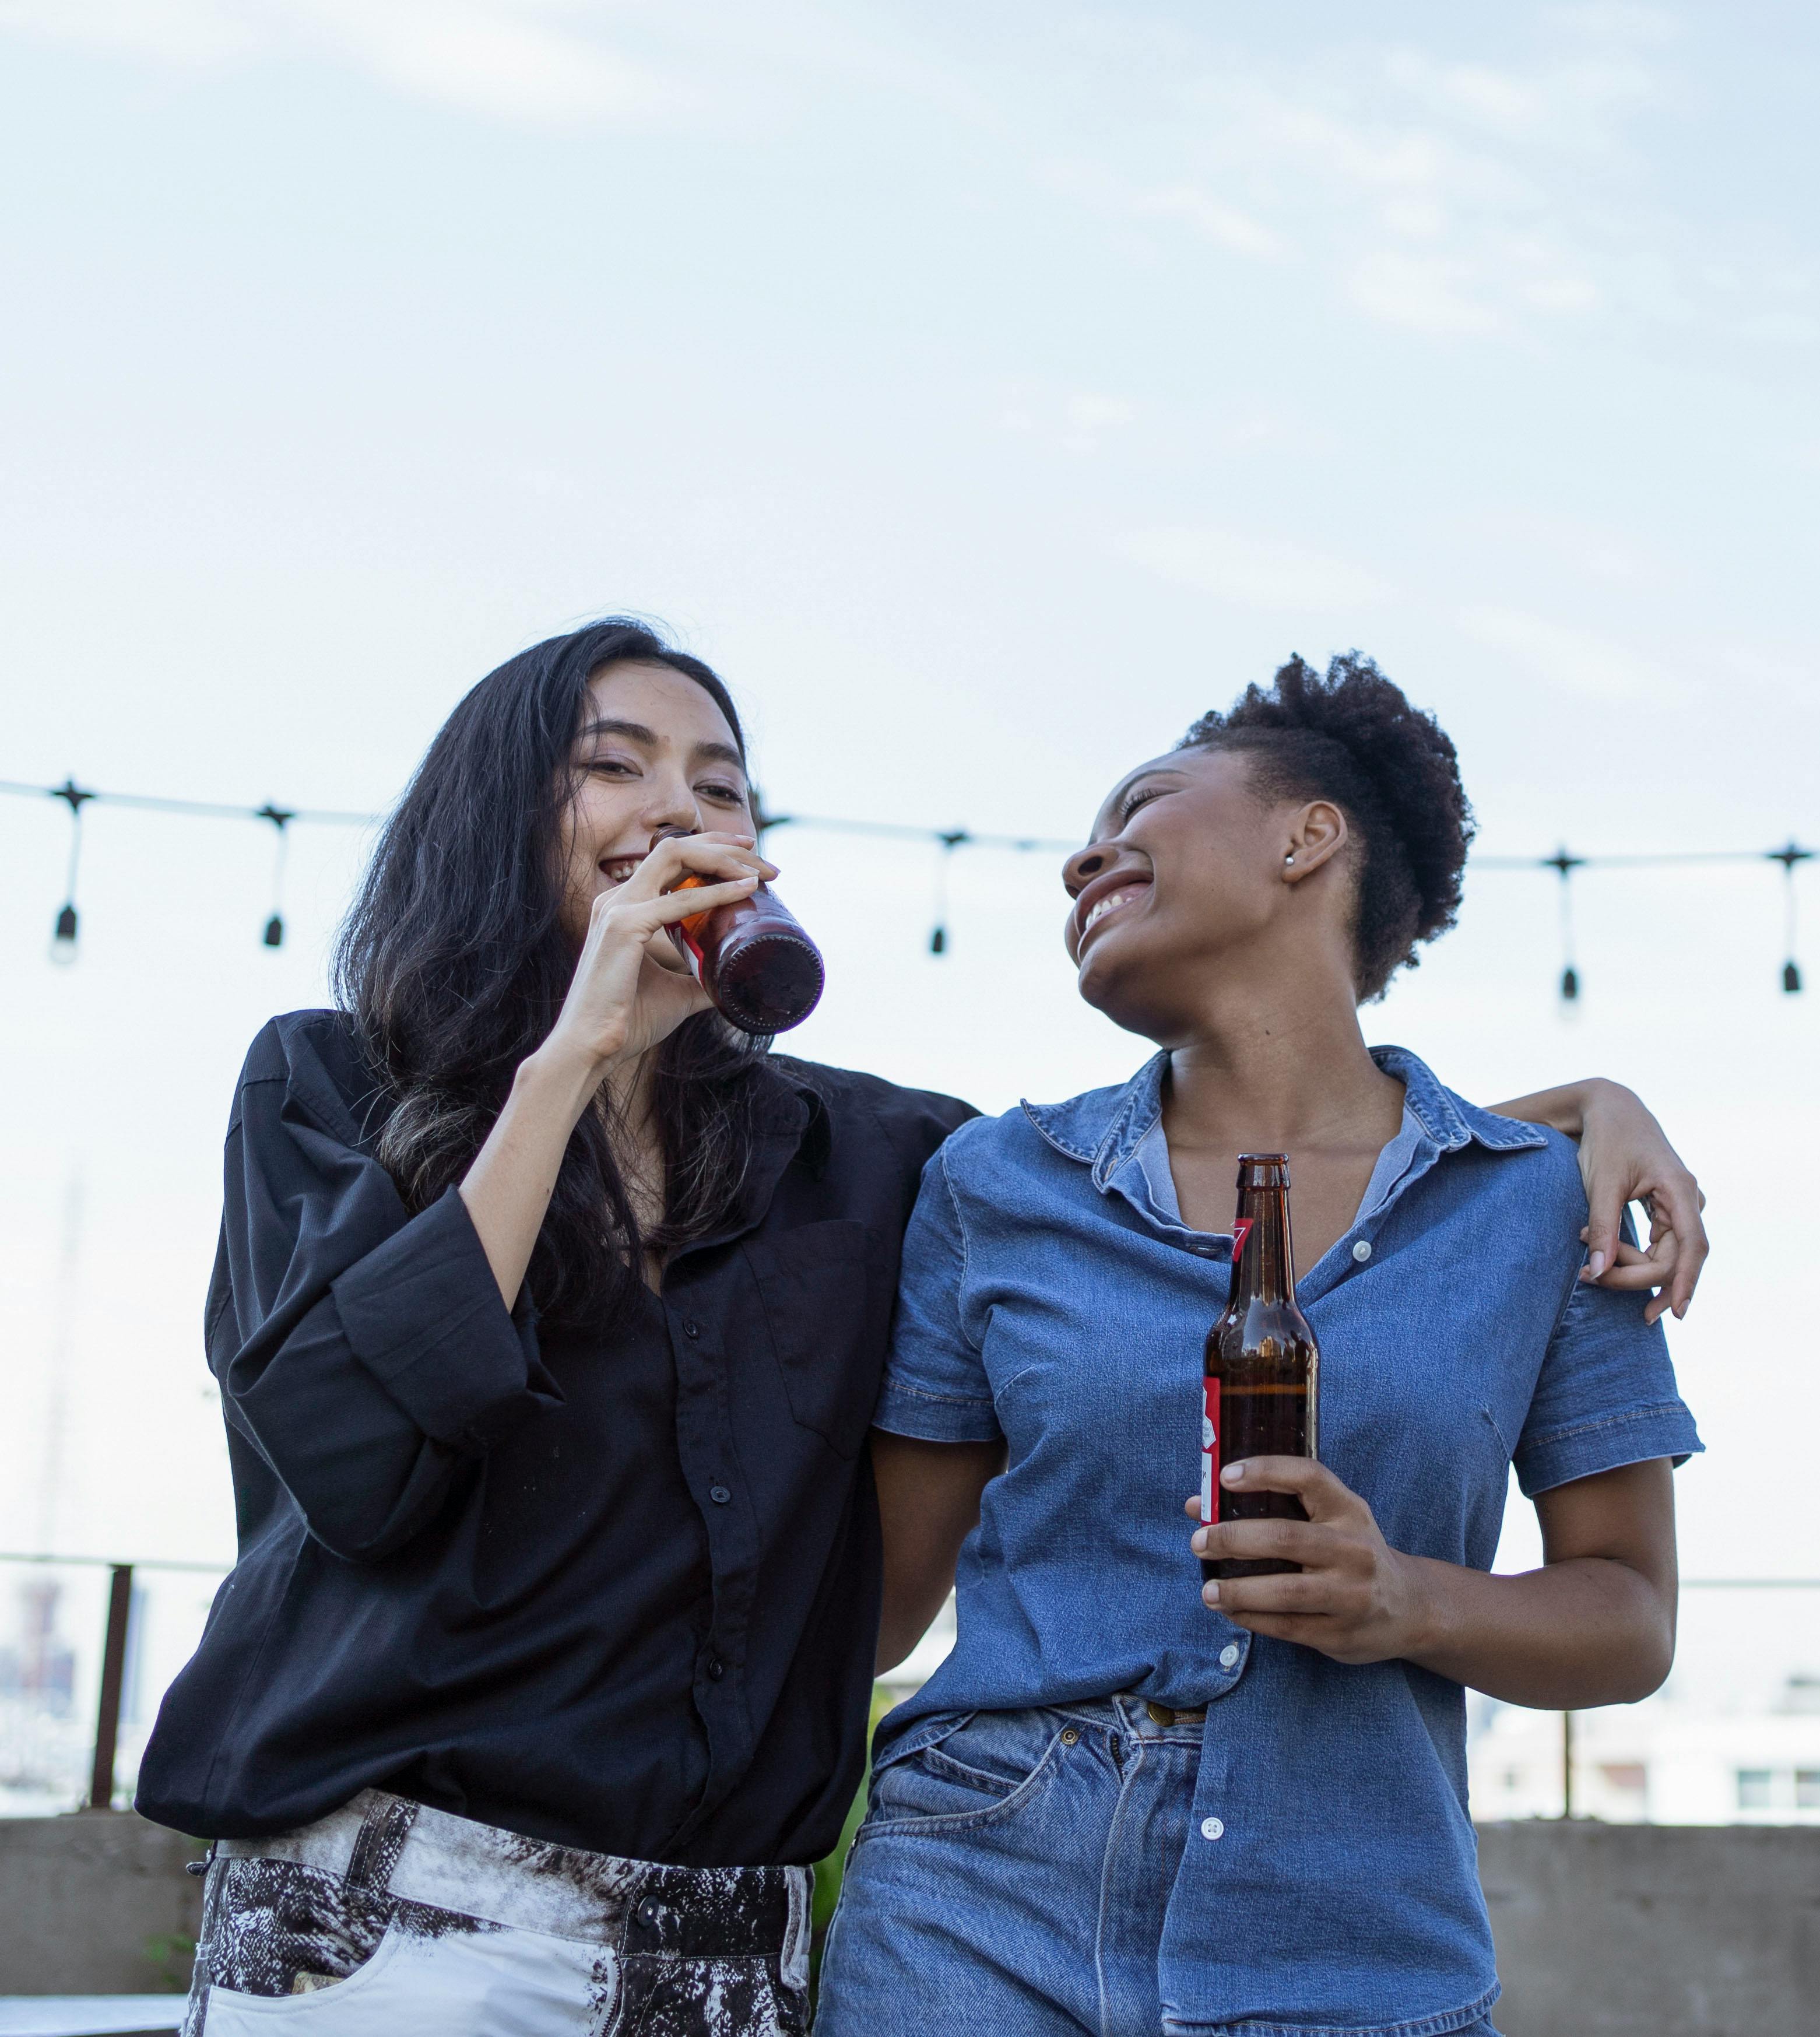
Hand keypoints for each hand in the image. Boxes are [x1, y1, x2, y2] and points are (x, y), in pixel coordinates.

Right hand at [539, 832, 774, 1078]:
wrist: (591, 1048)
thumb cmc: (626, 1021)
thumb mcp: (675, 993)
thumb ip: (700, 981)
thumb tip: (731, 982)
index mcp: (624, 907)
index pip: (671, 861)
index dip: (712, 852)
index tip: (750, 860)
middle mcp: (617, 898)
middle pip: (676, 848)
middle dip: (724, 847)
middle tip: (767, 864)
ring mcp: (617, 908)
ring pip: (675, 856)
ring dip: (722, 858)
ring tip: (760, 872)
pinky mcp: (623, 926)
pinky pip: (678, 900)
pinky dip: (716, 891)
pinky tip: (745, 889)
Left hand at [1185, 1458, 1431, 1665]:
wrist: (1409, 1608)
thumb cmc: (1349, 1553)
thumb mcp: (1326, 1521)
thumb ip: (1268, 1507)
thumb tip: (1197, 1505)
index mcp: (1349, 1510)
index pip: (1309, 1477)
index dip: (1265, 1471)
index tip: (1224, 1476)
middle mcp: (1354, 1549)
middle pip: (1285, 1537)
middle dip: (1233, 1539)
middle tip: (1198, 1541)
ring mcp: (1351, 1594)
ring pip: (1285, 1591)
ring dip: (1238, 1590)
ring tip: (1207, 1590)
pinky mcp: (1342, 1633)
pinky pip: (1287, 1627)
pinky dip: (1251, 1619)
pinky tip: (1230, 1611)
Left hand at [1573, 1081, 1706, 1323]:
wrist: (1610, 1109)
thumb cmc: (1606, 1141)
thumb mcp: (1600, 1184)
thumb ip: (1601, 1228)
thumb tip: (1599, 1271)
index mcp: (1679, 1189)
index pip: (1692, 1246)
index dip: (1686, 1282)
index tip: (1676, 1313)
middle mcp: (1688, 1200)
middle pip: (1673, 1257)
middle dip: (1634, 1275)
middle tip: (1589, 1278)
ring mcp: (1680, 1205)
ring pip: (1665, 1254)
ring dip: (1629, 1265)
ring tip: (1587, 1263)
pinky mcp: (1666, 1208)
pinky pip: (1659, 1244)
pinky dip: (1632, 1254)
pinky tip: (1604, 1257)